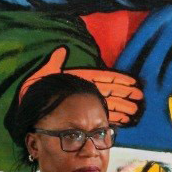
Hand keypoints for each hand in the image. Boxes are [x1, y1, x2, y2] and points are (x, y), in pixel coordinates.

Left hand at [21, 47, 143, 125]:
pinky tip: (123, 121)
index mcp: (81, 80)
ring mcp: (86, 104)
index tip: (133, 82)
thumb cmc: (38, 90)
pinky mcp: (84, 116)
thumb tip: (61, 50)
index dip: (118, 80)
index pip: (103, 79)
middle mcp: (86, 92)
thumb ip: (55, 63)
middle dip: (125, 95)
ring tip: (135, 111)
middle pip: (110, 92)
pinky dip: (113, 119)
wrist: (31, 108)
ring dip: (122, 108)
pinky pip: (101, 116)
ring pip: (108, 105)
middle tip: (140, 97)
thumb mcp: (45, 73)